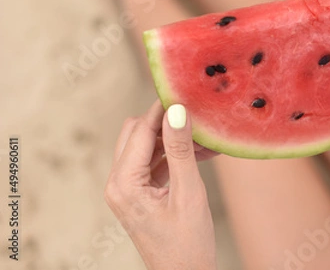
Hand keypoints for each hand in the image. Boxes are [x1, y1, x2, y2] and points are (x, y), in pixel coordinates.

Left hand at [105, 101, 217, 269]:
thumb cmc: (187, 244)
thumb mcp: (188, 192)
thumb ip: (181, 150)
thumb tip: (177, 112)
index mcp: (124, 184)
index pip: (140, 130)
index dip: (162, 109)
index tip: (184, 90)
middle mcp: (118, 183)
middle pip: (137, 133)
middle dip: (166, 122)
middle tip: (196, 113)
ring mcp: (127, 188)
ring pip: (146, 146)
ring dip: (173, 138)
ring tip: (206, 136)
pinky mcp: (140, 193)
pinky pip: (154, 162)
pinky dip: (175, 155)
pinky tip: (202, 152)